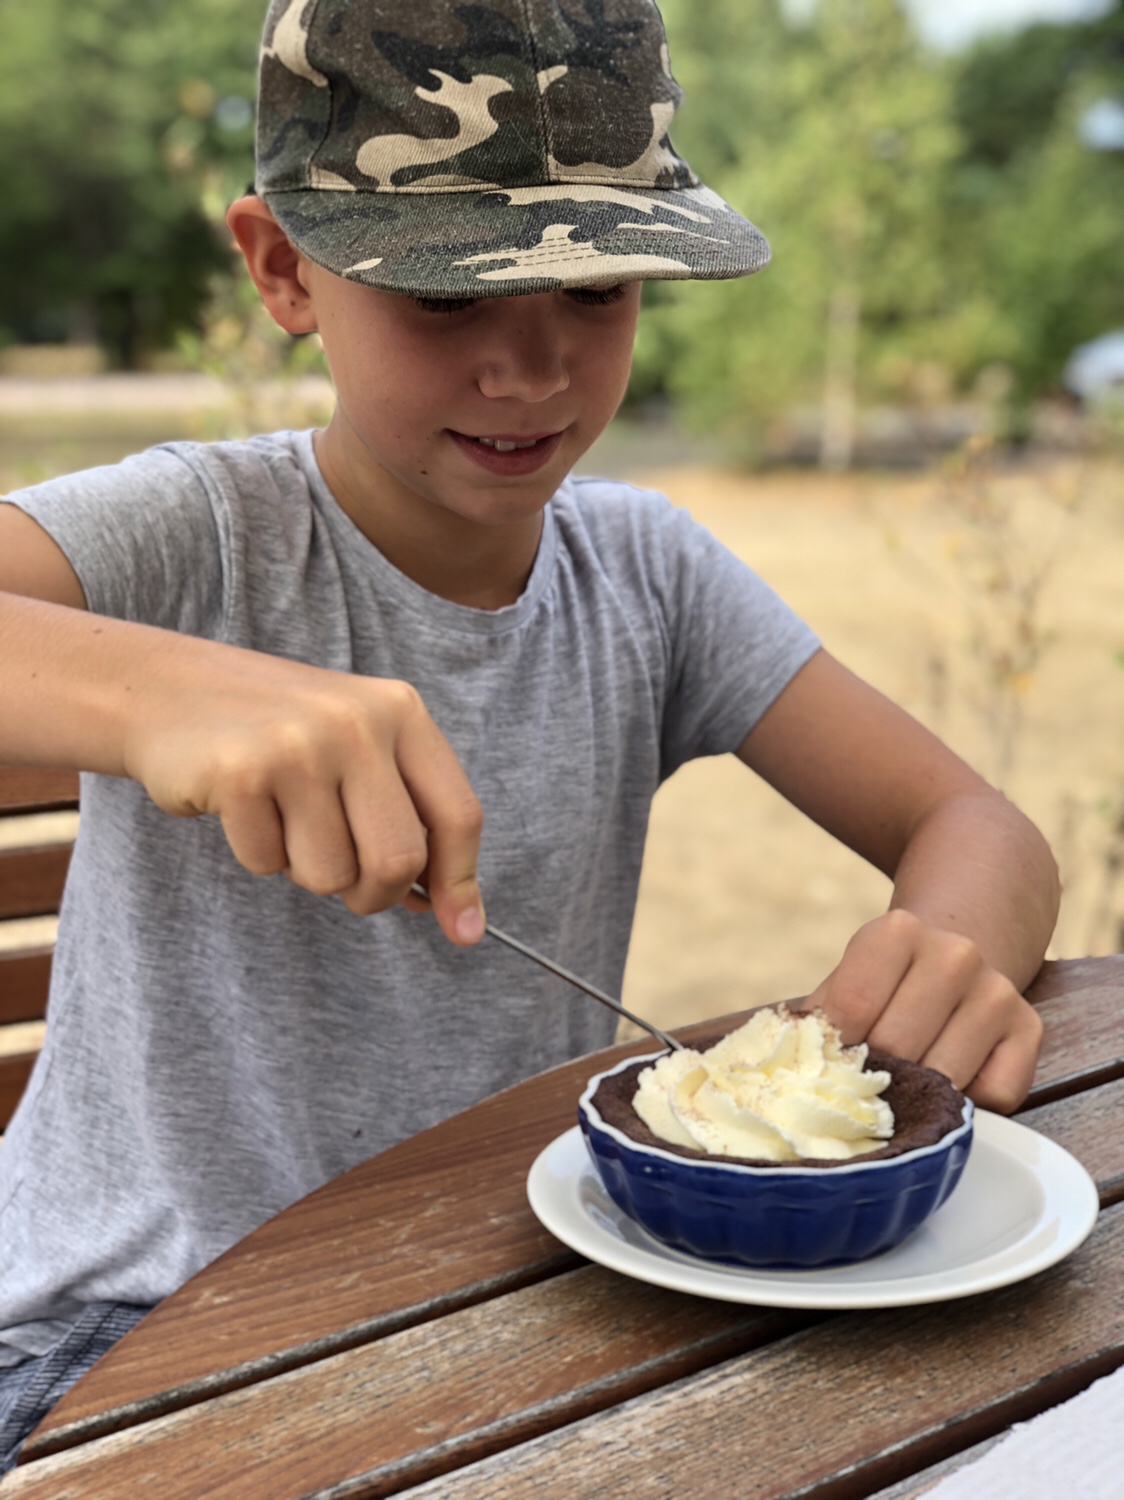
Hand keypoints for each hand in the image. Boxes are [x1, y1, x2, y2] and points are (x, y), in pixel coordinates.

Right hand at [125, 641, 484, 942]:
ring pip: (330, 875)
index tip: (463, 931)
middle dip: (375, 895)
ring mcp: (298, 745)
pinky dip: (256, 853)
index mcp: (400, 712)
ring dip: (306, 869)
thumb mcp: (358, 752)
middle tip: (347, 883)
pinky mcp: (239, 773)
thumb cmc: (279, 735)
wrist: (168, 687)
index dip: (461, 882)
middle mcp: (357, 723)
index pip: (457, 814)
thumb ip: (409, 820)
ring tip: (283, 816)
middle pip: (398, 860)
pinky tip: (243, 806)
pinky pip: (267, 864)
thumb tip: (460, 918)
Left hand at [800, 909, 1042, 1112]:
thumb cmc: (884, 983)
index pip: (853, 1008)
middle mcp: (956, 954)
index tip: (824, 1068)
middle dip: (874, 1077)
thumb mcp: (845, 981)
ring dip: (919, 1098)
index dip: (833, 1051)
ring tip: (901, 1091)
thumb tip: (785, 1071)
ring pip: (947, 1077)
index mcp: (899, 932)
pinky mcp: (1030, 1029)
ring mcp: (997, 991)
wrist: (954, 955)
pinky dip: (968, 1106)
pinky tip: (949, 1085)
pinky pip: (994, 1095)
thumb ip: (817, 1022)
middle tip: (862, 1089)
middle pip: (898, 1046)